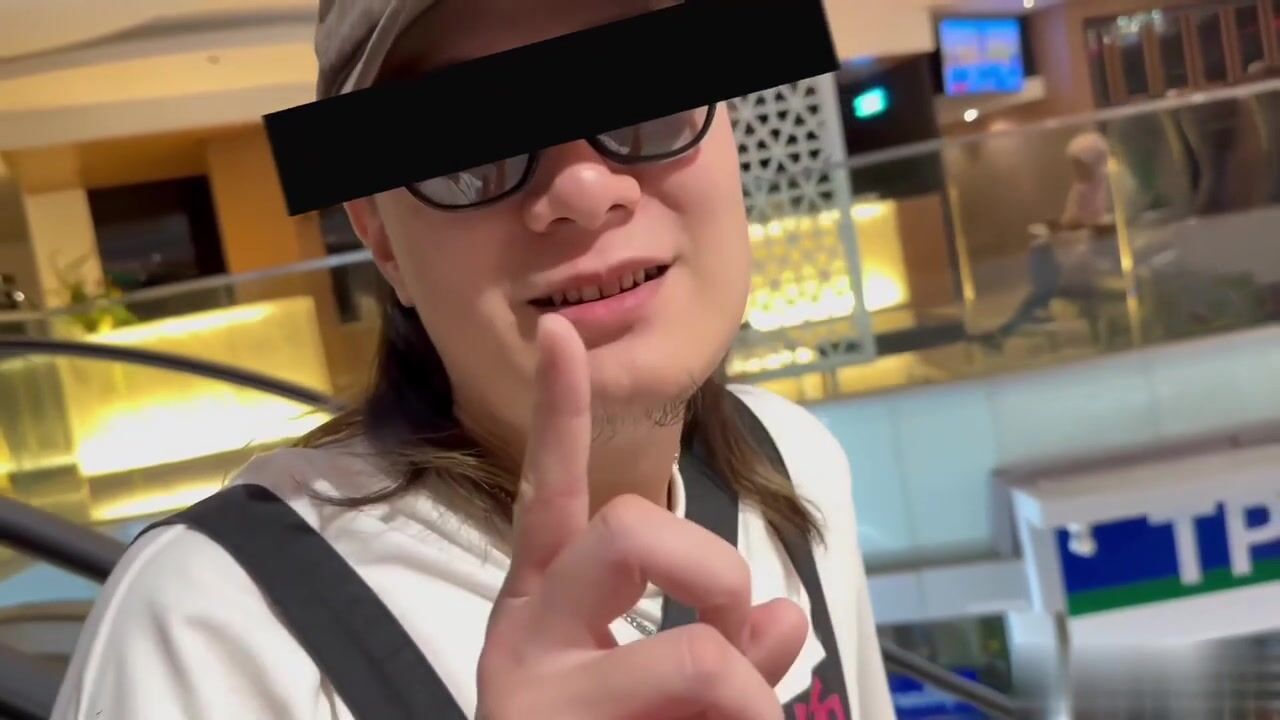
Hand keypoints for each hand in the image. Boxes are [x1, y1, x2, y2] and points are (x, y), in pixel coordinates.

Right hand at [475, 314, 807, 719]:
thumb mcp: (667, 699)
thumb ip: (720, 652)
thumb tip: (782, 623)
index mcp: (544, 606)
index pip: (553, 493)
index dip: (560, 413)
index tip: (562, 333)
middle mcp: (527, 634)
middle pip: (631, 531)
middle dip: (716, 571)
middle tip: (736, 633)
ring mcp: (537, 695)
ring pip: (693, 656)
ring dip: (747, 699)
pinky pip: (709, 704)